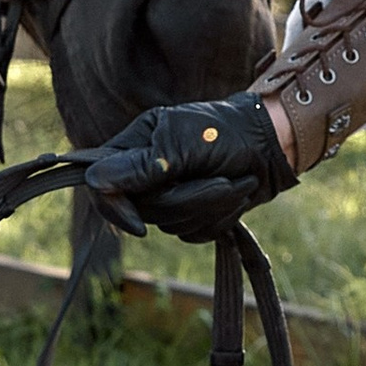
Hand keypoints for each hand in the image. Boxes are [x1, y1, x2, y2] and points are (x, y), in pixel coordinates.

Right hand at [84, 95, 294, 243]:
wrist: (270, 145)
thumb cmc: (227, 132)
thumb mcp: (183, 144)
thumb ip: (141, 165)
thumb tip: (95, 181)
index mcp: (134, 146)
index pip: (102, 186)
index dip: (115, 210)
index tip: (138, 226)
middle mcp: (145, 173)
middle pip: (144, 211)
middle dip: (188, 201)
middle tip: (222, 180)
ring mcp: (167, 195)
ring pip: (171, 225)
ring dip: (210, 207)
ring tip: (235, 181)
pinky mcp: (190, 214)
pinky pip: (192, 233)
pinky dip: (218, 218)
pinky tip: (235, 194)